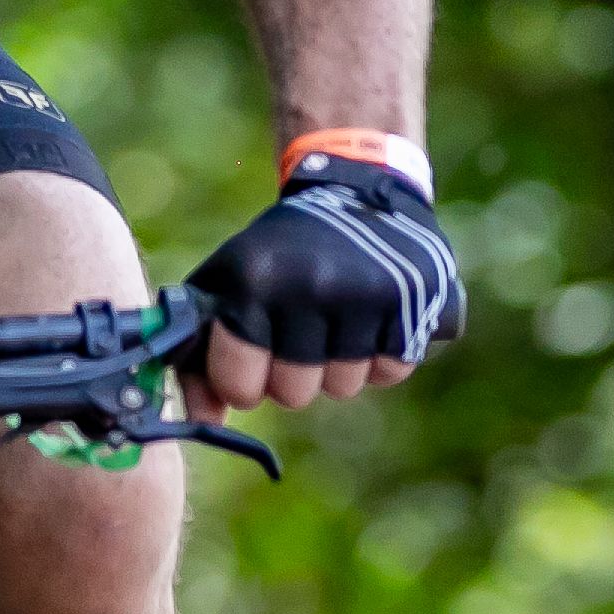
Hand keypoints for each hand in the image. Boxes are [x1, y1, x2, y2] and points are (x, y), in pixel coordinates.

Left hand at [186, 163, 461, 423]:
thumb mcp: (228, 282)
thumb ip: (201, 354)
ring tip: (335, 317)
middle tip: (297, 334)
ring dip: (337, 364)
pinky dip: (380, 355)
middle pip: (293, 394)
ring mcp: (365, 294)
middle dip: (292, 375)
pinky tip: (370, 316)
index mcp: (255, 278)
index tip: (249, 362)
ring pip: (343, 387)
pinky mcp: (412, 303)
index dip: (241, 381)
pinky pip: (389, 373)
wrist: (360, 191)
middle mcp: (310, 285)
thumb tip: (202, 422)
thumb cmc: (280, 252)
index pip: (239, 381)